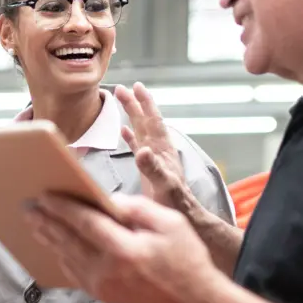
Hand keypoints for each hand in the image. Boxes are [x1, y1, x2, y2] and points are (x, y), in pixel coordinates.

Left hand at [27, 193, 222, 302]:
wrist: (193, 301)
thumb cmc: (185, 257)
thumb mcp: (169, 222)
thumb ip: (136, 208)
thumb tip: (107, 201)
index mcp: (124, 250)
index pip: (85, 223)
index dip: (63, 207)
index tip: (44, 195)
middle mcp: (108, 270)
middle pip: (68, 241)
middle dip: (46, 222)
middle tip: (27, 207)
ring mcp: (103, 286)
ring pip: (67, 258)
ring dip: (49, 239)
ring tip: (34, 224)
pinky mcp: (103, 295)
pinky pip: (74, 273)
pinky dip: (61, 257)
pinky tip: (53, 246)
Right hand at [116, 83, 193, 213]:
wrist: (181, 216)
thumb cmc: (174, 203)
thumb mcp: (163, 185)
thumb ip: (153, 168)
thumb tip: (142, 149)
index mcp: (162, 150)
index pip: (153, 121)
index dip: (145, 104)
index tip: (137, 87)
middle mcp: (158, 150)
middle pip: (145, 121)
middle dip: (134, 104)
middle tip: (121, 88)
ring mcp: (153, 158)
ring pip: (140, 130)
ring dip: (131, 116)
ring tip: (122, 100)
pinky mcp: (148, 168)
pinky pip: (137, 146)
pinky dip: (130, 137)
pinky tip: (123, 131)